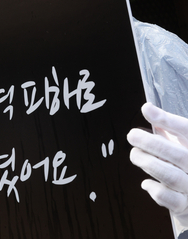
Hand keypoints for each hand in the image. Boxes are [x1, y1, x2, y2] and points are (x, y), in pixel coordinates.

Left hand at [127, 103, 187, 225]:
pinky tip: (146, 182)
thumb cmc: (185, 164)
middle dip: (150, 143)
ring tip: (135, 155)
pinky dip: (153, 188)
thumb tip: (148, 109)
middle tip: (132, 135)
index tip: (146, 109)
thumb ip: (168, 129)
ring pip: (170, 175)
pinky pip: (168, 198)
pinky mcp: (184, 206)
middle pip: (176, 154)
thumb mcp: (181, 143)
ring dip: (147, 163)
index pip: (186, 130)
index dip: (167, 120)